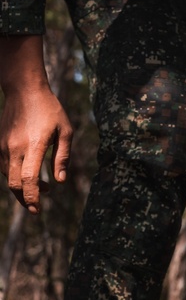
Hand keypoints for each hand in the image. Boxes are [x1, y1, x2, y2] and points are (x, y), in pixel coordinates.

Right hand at [1, 83, 73, 213]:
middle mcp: (15, 148)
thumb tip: (60, 181)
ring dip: (21, 188)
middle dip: (25, 200)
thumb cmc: (50, 109)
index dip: (32, 197)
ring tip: (41, 188)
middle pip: (14, 184)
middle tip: (37, 208)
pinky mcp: (0, 144)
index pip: (28, 179)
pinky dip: (14, 177)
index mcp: (34, 145)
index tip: (38, 209)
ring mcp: (4, 147)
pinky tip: (28, 175)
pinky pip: (4, 168)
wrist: (24, 91)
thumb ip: (62, 157)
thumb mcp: (65, 130)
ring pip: (8, 177)